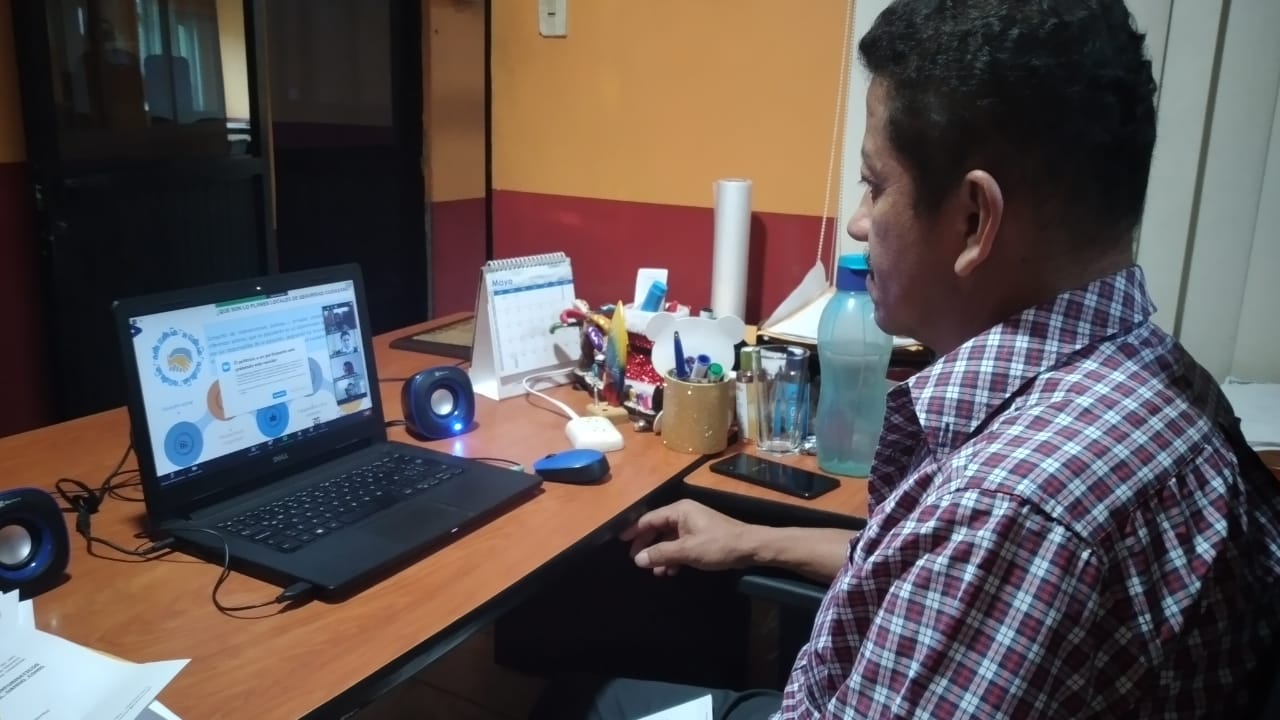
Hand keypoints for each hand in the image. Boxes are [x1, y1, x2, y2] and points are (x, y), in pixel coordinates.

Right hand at [618, 499, 755, 575]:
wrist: (750, 548)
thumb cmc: (718, 545)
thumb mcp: (687, 551)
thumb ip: (661, 554)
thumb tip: (637, 559)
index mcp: (679, 510)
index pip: (649, 519)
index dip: (634, 531)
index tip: (621, 543)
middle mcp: (684, 514)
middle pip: (657, 528)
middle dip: (647, 545)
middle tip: (637, 561)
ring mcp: (693, 525)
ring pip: (669, 539)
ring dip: (660, 554)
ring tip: (654, 571)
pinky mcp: (700, 537)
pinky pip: (680, 545)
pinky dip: (673, 557)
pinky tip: (670, 571)